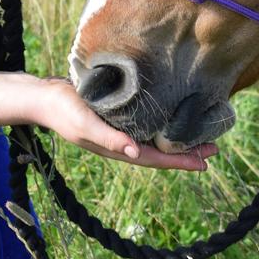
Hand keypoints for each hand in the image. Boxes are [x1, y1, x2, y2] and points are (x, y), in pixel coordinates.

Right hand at [35, 78, 218, 170]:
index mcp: (117, 147)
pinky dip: (163, 124)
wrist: (44, 96)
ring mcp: (120, 129)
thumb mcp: (85, 124)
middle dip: (186, 152)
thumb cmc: (64, 109)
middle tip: (214, 149)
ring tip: (202, 136)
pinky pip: (147, 124)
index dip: (179, 161)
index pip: (155, 158)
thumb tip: (135, 153)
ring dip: (178, 139)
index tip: (204, 162)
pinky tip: (173, 117)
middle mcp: (122, 140)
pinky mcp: (118, 114)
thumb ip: (109, 139)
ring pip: (156, 138)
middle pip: (160, 151)